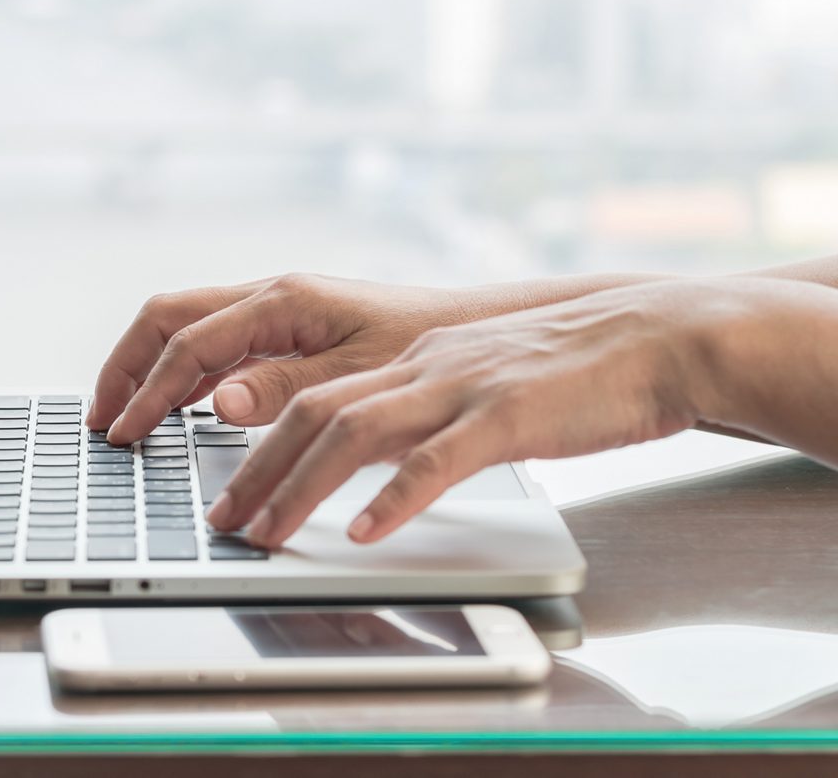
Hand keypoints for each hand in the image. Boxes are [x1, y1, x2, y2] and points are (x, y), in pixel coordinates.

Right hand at [86, 274, 476, 442]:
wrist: (471, 333)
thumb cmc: (425, 349)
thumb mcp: (355, 377)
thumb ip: (283, 388)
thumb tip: (216, 401)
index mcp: (281, 301)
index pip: (188, 343)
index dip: (148, 390)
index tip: (122, 432)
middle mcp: (271, 297)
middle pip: (168, 318)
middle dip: (126, 366)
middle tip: (103, 418)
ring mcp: (276, 311)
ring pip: (187, 328)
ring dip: (150, 369)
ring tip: (125, 416)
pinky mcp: (286, 330)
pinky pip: (216, 345)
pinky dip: (185, 375)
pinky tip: (179, 409)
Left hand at [207, 280, 732, 547]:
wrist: (653, 339)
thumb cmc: (566, 372)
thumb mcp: (474, 383)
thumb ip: (420, 412)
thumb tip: (368, 456)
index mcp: (410, 358)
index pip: (310, 394)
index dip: (255, 442)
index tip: (225, 488)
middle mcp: (422, 365)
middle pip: (312, 410)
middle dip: (255, 469)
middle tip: (219, 522)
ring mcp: (462, 386)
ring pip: (356, 429)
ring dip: (299, 485)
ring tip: (263, 534)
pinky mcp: (510, 414)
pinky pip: (440, 457)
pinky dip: (397, 496)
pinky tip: (366, 532)